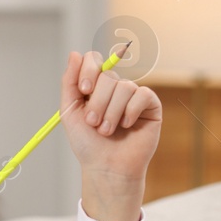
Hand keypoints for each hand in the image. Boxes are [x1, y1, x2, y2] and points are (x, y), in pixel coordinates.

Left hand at [61, 49, 159, 220]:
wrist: (105, 167)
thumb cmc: (87, 143)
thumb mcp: (70, 111)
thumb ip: (70, 82)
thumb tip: (75, 53)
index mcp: (95, 86)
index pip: (94, 60)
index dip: (89, 71)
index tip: (84, 90)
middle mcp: (114, 88)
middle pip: (108, 74)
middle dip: (97, 102)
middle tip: (93, 123)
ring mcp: (133, 96)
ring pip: (124, 86)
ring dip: (111, 112)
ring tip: (107, 131)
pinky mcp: (150, 106)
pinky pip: (142, 95)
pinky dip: (130, 111)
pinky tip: (126, 126)